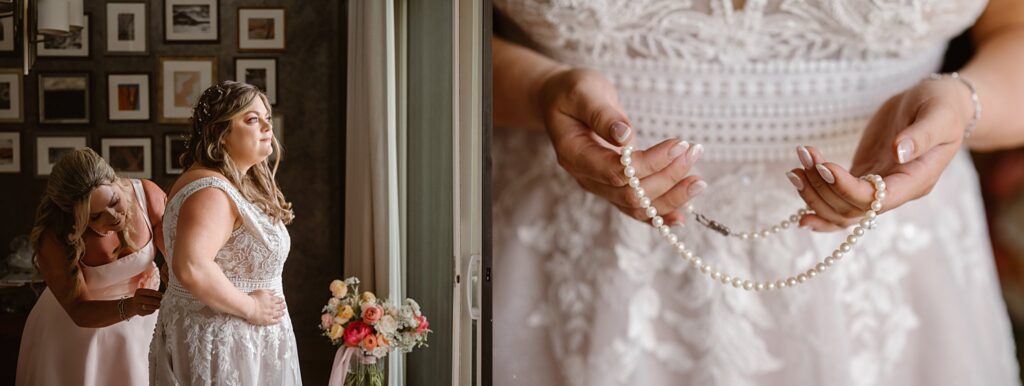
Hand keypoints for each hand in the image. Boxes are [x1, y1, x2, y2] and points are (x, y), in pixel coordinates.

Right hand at [130, 288, 162, 315]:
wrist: (134, 305)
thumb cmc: (144, 297)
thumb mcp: (147, 293)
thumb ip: (154, 294)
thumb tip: (164, 296)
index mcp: (139, 291)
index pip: (152, 292)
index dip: (159, 294)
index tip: (163, 295)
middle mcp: (137, 298)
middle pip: (151, 300)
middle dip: (159, 301)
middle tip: (163, 301)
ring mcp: (137, 306)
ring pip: (151, 306)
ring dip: (157, 306)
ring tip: (160, 305)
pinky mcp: (139, 312)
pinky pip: (150, 311)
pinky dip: (154, 310)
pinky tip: (154, 308)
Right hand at [245, 289, 284, 325]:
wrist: (248, 307)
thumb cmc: (253, 298)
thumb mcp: (262, 291)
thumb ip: (269, 291)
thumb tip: (275, 291)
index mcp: (272, 299)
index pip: (280, 299)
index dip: (281, 300)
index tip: (282, 300)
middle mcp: (273, 307)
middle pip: (281, 307)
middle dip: (283, 306)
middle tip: (283, 306)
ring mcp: (271, 314)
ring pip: (279, 314)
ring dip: (282, 313)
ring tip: (283, 313)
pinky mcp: (267, 320)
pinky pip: (275, 321)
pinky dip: (278, 320)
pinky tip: (280, 320)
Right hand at [537, 68, 705, 223]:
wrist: (560, 103)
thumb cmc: (572, 93)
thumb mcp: (583, 92)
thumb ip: (602, 114)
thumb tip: (624, 135)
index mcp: (575, 155)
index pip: (616, 172)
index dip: (651, 163)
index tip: (679, 143)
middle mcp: (587, 178)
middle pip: (631, 194)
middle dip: (667, 178)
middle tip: (694, 152)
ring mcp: (600, 186)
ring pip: (637, 207)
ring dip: (671, 197)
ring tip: (699, 182)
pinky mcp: (613, 186)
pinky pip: (636, 208)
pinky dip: (660, 213)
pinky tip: (682, 216)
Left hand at [788, 78, 972, 230]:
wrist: (942, 105)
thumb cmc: (944, 106)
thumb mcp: (939, 115)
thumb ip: (922, 135)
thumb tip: (899, 151)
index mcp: (916, 181)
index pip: (877, 199)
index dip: (847, 189)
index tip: (824, 166)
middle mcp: (896, 192)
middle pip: (851, 209)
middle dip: (822, 188)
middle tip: (804, 158)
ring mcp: (878, 187)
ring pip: (839, 210)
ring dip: (812, 194)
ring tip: (794, 169)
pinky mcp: (864, 177)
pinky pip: (836, 199)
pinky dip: (814, 196)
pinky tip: (796, 185)